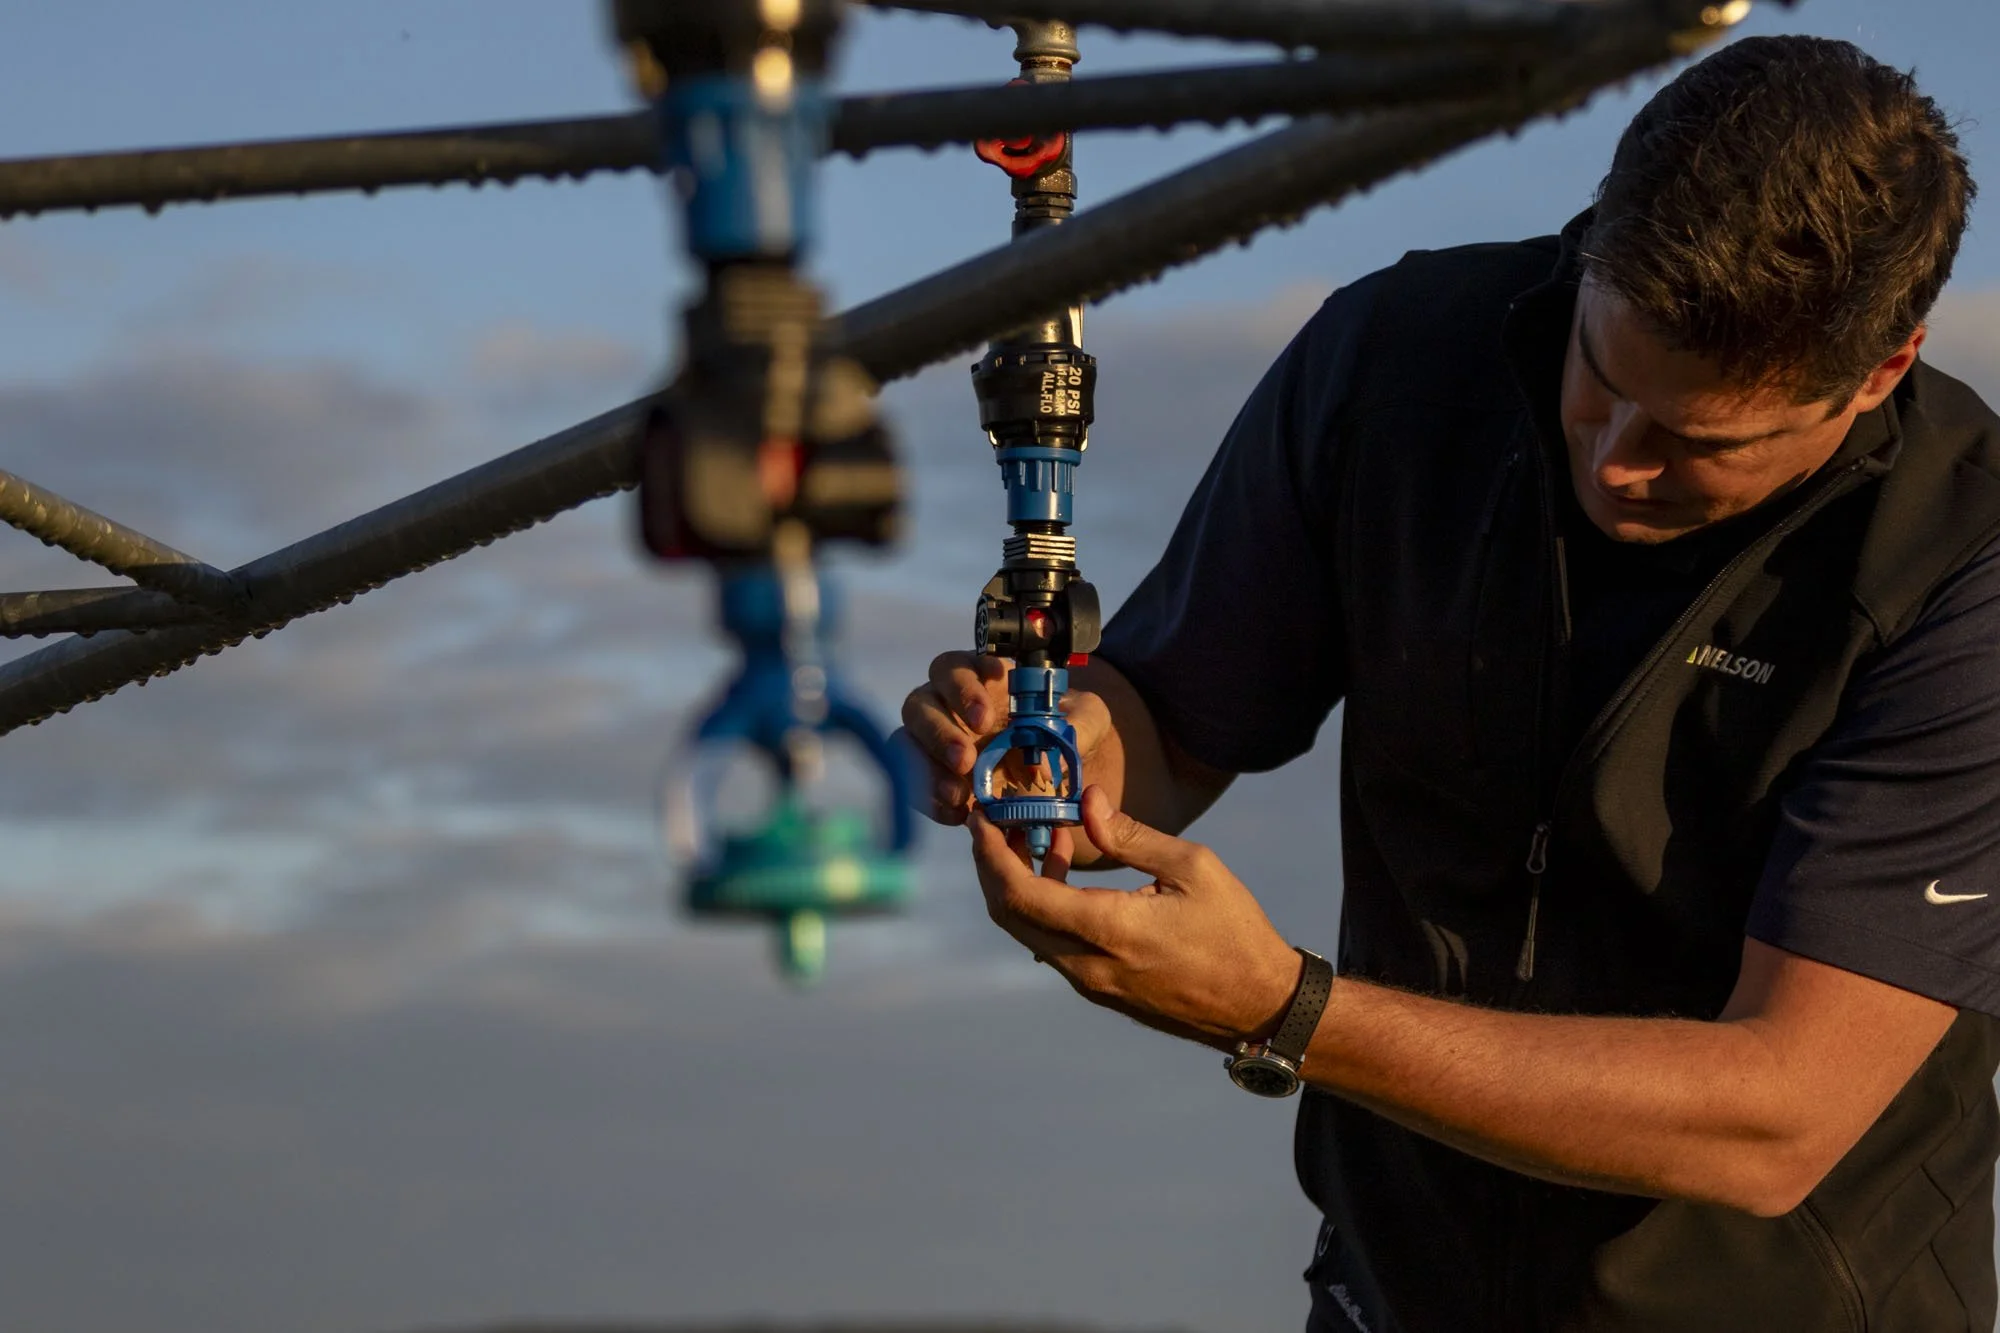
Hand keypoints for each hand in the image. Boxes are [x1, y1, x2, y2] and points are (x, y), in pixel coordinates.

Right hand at [894, 650, 1117, 826]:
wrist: (1058, 775)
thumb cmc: (1066, 731)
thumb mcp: (1087, 719)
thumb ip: (1082, 721)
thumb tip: (1064, 738)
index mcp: (979, 680)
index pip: (955, 668)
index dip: (963, 683)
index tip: (986, 711)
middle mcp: (946, 706)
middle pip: (920, 704)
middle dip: (941, 730)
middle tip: (968, 759)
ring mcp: (933, 744)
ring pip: (906, 743)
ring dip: (928, 768)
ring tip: (960, 793)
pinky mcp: (930, 780)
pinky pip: (913, 786)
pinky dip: (931, 800)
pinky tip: (959, 813)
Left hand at [968, 785, 1301, 1051]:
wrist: (1261, 1006)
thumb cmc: (1235, 932)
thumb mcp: (1194, 868)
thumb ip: (1132, 836)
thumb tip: (1087, 800)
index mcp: (1109, 930)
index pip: (1020, 894)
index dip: (990, 855)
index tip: (981, 819)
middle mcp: (1088, 965)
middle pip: (1010, 915)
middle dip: (992, 866)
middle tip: (995, 823)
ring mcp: (1092, 984)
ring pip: (1028, 931)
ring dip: (1017, 884)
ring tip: (1032, 834)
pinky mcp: (1101, 991)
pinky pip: (1052, 945)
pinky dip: (1042, 906)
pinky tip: (1063, 871)